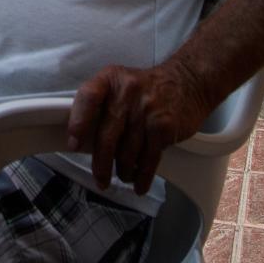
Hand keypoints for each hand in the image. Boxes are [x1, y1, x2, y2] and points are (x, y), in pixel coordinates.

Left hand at [66, 63, 212, 195]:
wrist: (189, 81)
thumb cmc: (147, 88)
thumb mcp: (120, 84)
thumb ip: (101, 105)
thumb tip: (82, 140)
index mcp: (110, 79)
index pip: (88, 98)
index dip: (78, 123)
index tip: (74, 144)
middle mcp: (128, 92)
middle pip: (107, 136)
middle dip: (101, 164)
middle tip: (100, 178)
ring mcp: (147, 110)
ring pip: (127, 152)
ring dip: (123, 171)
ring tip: (123, 175)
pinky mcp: (164, 127)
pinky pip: (148, 159)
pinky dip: (142, 176)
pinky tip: (139, 183)